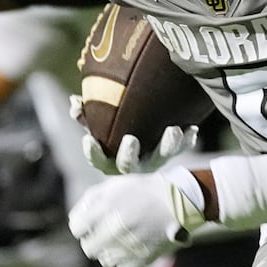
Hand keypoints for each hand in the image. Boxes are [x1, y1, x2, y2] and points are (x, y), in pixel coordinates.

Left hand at [68, 169, 205, 266]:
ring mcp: (130, 246)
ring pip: (106, 261)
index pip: (77, 228)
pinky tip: (132, 249)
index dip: (81, 226)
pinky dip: (126, 261)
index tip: (88, 225)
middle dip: (93, 241)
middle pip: (89, 248)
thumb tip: (75, 220)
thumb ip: (90, 201)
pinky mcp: (144, 258)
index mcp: (106, 208)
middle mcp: (115, 229)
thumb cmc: (144, 190)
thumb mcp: (114, 185)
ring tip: (119, 242)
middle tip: (103, 235)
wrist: (178, 200)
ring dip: (109, 252)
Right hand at [69, 94, 198, 174]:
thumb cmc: (115, 129)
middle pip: (129, 166)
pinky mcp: (172, 152)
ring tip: (173, 130)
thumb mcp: (100, 123)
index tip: (88, 139)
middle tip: (130, 139)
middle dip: (129, 155)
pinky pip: (182, 148)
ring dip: (167, 145)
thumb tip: (74, 101)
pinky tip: (192, 128)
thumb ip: (86, 114)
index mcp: (112, 159)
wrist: (148, 140)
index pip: (98, 161)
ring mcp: (154, 159)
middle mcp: (134, 164)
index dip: (93, 153)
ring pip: (161, 157)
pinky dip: (187, 140)